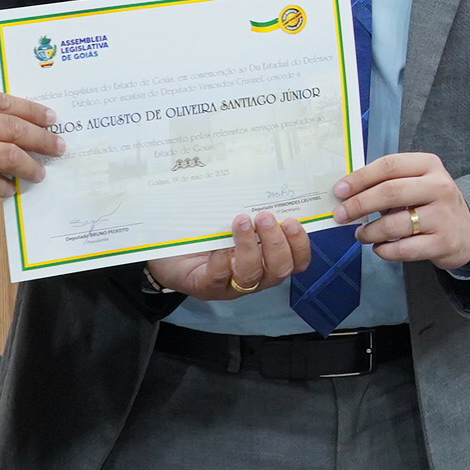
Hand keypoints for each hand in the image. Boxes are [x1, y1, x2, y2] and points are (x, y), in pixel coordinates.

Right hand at [0, 86, 62, 220]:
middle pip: (12, 127)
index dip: (31, 110)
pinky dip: (5, 186)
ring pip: (7, 155)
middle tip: (58, 146)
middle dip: (41, 137)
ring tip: (39, 171)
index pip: (2, 101)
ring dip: (29, 165)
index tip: (50, 118)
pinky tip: (10, 189)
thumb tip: (2, 125)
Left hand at [147, 211, 309, 300]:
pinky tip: (217, 243)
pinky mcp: (207, 287)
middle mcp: (254, 277)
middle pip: (279, 271)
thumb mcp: (232, 220)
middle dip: (276, 243)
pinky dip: (222, 259)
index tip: (292, 221)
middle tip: (265, 217)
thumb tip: (264, 181)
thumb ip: (251, 211)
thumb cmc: (206, 235)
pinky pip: (220, 277)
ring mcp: (231, 286)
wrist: (168, 255)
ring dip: (250, 247)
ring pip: (252, 275)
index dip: (301, 245)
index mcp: (267, 261)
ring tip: (241, 221)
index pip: (297, 262)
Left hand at [337, 154, 469, 270]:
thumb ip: (388, 183)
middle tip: (340, 215)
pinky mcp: (443, 243)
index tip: (339, 191)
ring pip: (395, 224)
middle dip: (359, 205)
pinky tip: (380, 248)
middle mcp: (439, 187)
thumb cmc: (432, 202)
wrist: (469, 230)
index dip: (360, 178)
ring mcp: (443, 216)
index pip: (389, 166)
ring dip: (369, 232)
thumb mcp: (418, 182)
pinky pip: (404, 249)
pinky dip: (385, 250)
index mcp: (429, 165)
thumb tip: (347, 193)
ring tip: (361, 235)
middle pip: (390, 192)